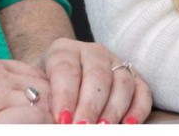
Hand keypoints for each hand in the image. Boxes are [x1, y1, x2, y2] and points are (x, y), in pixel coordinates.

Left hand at [36, 38, 152, 126]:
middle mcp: (92, 52)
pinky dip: (139, 109)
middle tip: (82, 130)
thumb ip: (41, 100)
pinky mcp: (133, 75)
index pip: (66, 71)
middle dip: (90, 107)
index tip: (62, 122)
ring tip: (104, 129)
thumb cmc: (45, 86)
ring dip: (114, 110)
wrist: (58, 74)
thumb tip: (49, 120)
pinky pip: (142, 90)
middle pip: (97, 76)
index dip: (65, 98)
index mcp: (63, 50)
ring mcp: (115, 61)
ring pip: (122, 82)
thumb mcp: (36, 87)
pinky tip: (129, 126)